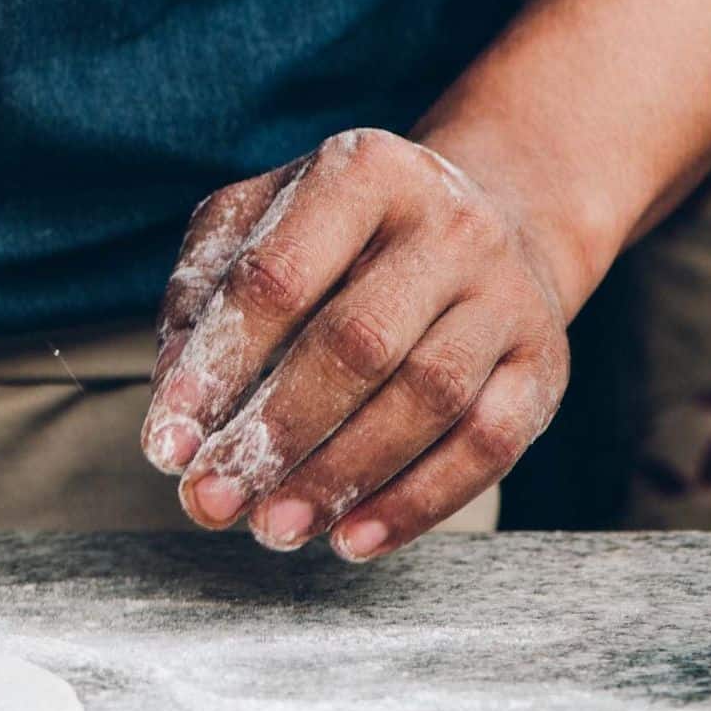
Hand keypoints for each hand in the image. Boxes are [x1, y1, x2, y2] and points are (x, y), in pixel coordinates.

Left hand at [141, 128, 574, 560]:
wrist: (482, 224)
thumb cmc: (335, 237)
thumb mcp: (257, 227)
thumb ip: (200, 300)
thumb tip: (174, 409)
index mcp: (362, 171)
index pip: (276, 278)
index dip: (216, 368)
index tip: (166, 444)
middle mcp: (448, 223)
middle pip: (355, 344)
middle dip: (273, 435)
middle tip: (209, 501)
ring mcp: (507, 293)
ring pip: (427, 399)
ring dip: (340, 477)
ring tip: (271, 528)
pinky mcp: (544, 362)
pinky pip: (488, 444)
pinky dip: (417, 502)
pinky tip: (352, 539)